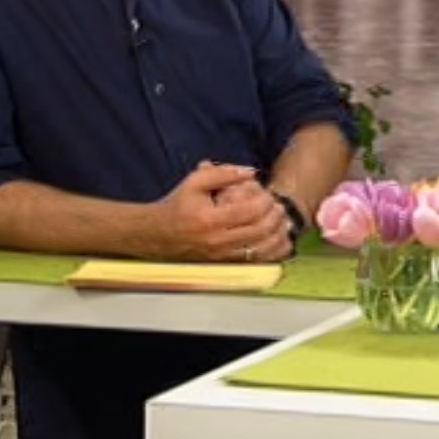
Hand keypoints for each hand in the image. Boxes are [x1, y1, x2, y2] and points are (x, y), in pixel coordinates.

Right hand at [153, 163, 290, 262]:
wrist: (157, 235)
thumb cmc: (177, 205)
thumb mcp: (195, 181)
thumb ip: (224, 173)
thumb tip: (252, 172)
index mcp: (209, 219)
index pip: (248, 211)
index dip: (265, 202)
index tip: (268, 194)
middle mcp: (217, 241)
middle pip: (259, 231)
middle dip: (275, 217)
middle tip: (278, 206)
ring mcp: (222, 257)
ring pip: (262, 250)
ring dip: (277, 235)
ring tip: (281, 222)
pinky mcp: (225, 266)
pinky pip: (256, 263)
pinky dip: (271, 253)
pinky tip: (277, 241)